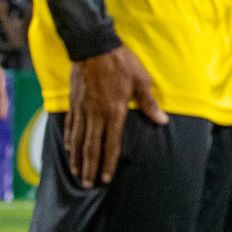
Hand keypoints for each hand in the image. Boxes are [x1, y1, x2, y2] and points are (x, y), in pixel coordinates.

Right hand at [66, 47, 163, 187]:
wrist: (94, 46)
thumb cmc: (121, 62)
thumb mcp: (141, 81)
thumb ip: (149, 104)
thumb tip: (163, 121)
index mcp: (115, 112)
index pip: (111, 144)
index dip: (108, 163)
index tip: (105, 179)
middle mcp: (97, 115)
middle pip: (92, 148)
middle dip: (89, 168)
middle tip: (87, 185)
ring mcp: (83, 109)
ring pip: (78, 140)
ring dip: (77, 159)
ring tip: (76, 173)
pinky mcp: (74, 102)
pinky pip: (70, 125)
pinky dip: (69, 140)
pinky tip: (68, 149)